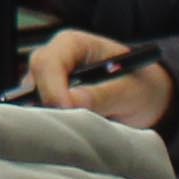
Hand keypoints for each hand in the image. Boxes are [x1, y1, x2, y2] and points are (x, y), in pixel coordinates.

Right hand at [27, 27, 175, 126]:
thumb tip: (72, 103)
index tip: (66, 111)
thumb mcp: (129, 90)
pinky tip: (70, 134)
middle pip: (33, 81)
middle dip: (48, 105)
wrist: (146, 98)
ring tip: (77, 131)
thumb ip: (102, 95)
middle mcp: (55, 60)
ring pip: (32, 101)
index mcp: (73, 44)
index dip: (52, 88)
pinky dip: (51, 126)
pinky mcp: (48, 102)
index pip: (47, 62)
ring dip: (50, 118)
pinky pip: (39, 115)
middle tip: (70, 128)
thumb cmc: (140, 86)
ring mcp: (49, 82)